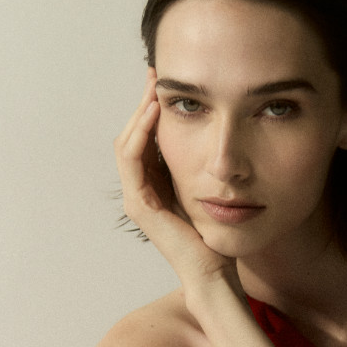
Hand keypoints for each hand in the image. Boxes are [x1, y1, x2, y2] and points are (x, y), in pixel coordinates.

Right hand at [115, 69, 237, 291]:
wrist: (214, 272)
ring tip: (154, 88)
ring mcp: (137, 198)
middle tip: (155, 75)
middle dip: (143, 103)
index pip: (146, 139)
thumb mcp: (210, 192)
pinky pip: (133, 159)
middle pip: (133, 135)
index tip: (165, 83)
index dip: (152, 109)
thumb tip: (217, 137)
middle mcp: (141, 191)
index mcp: (155, 186)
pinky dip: (141, 133)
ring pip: (128, 143)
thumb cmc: (217, 238)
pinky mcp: (140, 205)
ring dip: (139, 112)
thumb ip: (204, 168)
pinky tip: (155, 112)